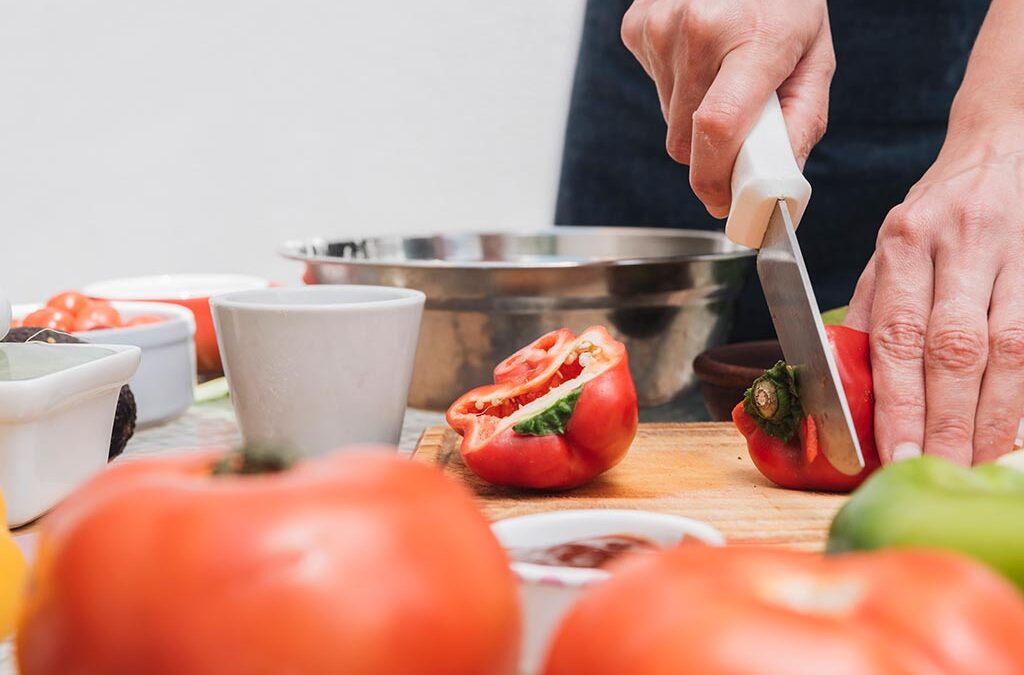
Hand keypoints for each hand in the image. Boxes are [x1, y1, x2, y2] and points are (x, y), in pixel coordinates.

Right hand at [620, 0, 834, 215]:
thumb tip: (779, 185)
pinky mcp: (638, 28)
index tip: (723, 202)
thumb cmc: (783, 0)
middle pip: (685, 140)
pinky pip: (654, 88)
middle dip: (710, 150)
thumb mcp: (815, 56)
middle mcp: (699, 30)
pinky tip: (699, 55)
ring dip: (694, 113)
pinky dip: (677, 85)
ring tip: (722, 72)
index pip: (717, 129)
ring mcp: (661, 27)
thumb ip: (802, 124)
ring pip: (668, 119)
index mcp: (754, 39)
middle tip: (740, 125)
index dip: (714, 179)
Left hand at [845, 122, 1023, 465]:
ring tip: (978, 461)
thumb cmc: (935, 214)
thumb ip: (873, 313)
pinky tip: (1012, 426)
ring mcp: (1015, 253)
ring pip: (1011, 347)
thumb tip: (849, 387)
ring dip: (995, 415)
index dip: (899, 401)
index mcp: (904, 241)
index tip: (894, 453)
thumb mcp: (889, 251)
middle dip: (947, 420)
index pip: (898, 334)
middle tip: (938, 471)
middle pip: (955, 347)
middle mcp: (959, 244)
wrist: (1001, 150)